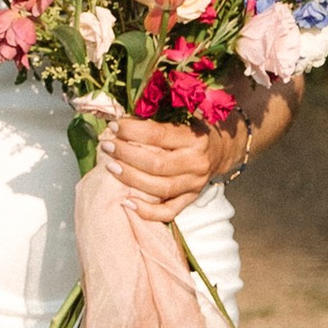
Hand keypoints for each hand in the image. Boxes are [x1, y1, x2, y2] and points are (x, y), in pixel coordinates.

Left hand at [98, 111, 233, 224]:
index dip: (132, 131)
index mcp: (195, 138)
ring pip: (160, 188)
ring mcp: (194, 184)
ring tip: (110, 167)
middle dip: (126, 155)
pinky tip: (126, 202)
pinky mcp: (190, 199)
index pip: (159, 135)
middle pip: (156, 164)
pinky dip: (147, 211)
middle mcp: (197, 163)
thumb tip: (121, 121)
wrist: (220, 149)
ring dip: (130, 179)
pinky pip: (168, 212)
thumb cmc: (194, 128)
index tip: (114, 126)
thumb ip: (157, 118)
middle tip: (107, 146)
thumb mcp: (183, 116)